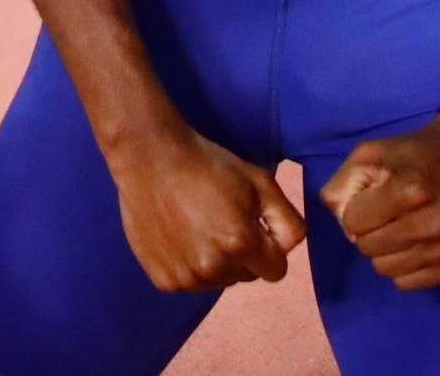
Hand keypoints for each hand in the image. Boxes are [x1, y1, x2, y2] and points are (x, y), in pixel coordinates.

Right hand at [108, 127, 306, 292]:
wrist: (150, 158)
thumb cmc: (208, 164)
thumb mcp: (259, 181)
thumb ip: (287, 220)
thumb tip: (289, 248)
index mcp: (241, 244)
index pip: (276, 271)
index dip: (268, 248)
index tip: (253, 227)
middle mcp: (214, 268)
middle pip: (246, 276)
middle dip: (241, 254)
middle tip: (220, 220)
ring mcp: (186, 278)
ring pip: (218, 281)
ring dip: (215, 261)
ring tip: (196, 225)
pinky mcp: (164, 280)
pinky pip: (190, 282)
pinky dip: (188, 264)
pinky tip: (178, 234)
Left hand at [320, 117, 439, 291]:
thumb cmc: (416, 155)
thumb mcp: (371, 152)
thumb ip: (343, 182)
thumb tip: (340, 220)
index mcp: (410, 190)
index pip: (353, 223)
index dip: (357, 209)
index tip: (372, 198)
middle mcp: (433, 223)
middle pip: (368, 248)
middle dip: (369, 231)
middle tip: (386, 214)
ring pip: (386, 270)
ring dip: (386, 251)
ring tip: (401, 228)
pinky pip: (409, 283)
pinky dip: (405, 266)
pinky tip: (416, 244)